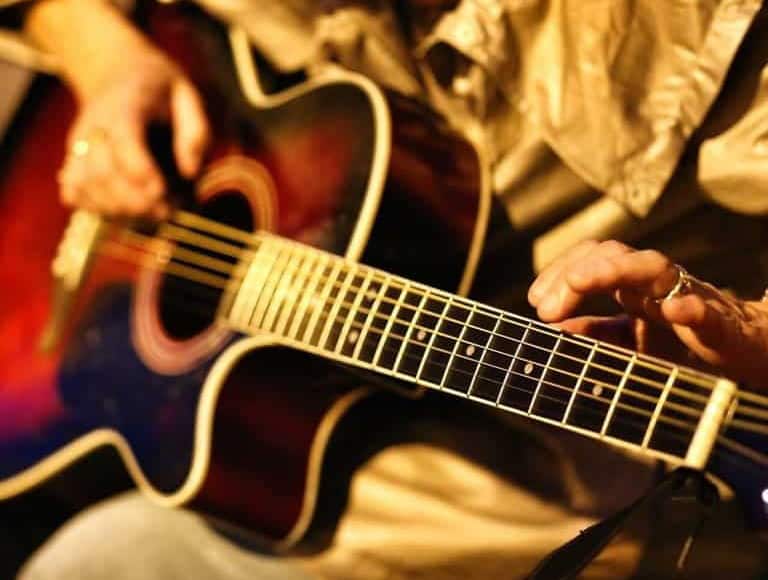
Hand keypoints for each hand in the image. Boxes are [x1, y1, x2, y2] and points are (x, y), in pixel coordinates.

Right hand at [25, 0, 209, 218]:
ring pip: (85, 186)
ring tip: (152, 214)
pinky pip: (74, 194)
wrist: (114, 73)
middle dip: (134, 199)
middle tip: (166, 212)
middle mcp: (94, 126)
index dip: (139, 169)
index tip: (161, 190)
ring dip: (120, 210)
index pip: (123, 139)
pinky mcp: (72, 162)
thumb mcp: (187, 96)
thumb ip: (195, 132)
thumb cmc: (159, 90)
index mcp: (125, 105)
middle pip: (101, 170)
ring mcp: (79, 146)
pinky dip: (98, 210)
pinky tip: (126, 211)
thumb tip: (191, 172)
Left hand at [527, 240, 767, 389]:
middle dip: (574, 273)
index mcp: (633, 286)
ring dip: (614, 270)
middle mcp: (656, 283)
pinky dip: (690, 307)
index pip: (590, 262)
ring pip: (654, 267)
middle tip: (543, 309)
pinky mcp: (721, 323)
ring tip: (580, 281)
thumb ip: (597, 333)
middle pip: (613, 255)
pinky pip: (706, 309)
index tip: (534, 303)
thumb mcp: (631, 342)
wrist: (750, 356)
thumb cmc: (685, 344)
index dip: (559, 274)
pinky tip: (673, 311)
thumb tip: (554, 331)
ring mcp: (688, 296)